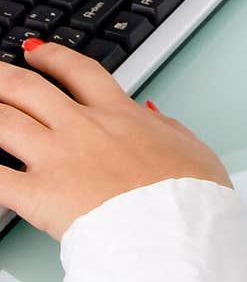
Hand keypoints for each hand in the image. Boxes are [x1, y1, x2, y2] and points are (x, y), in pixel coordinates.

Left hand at [0, 41, 231, 241]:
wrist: (174, 231)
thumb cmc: (188, 199)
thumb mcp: (193, 151)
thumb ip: (168, 129)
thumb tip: (151, 115)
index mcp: (120, 115)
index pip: (78, 71)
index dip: (53, 56)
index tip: (36, 51)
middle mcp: (82, 128)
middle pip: (30, 88)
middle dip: (3, 75)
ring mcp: (57, 158)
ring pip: (5, 120)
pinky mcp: (38, 195)